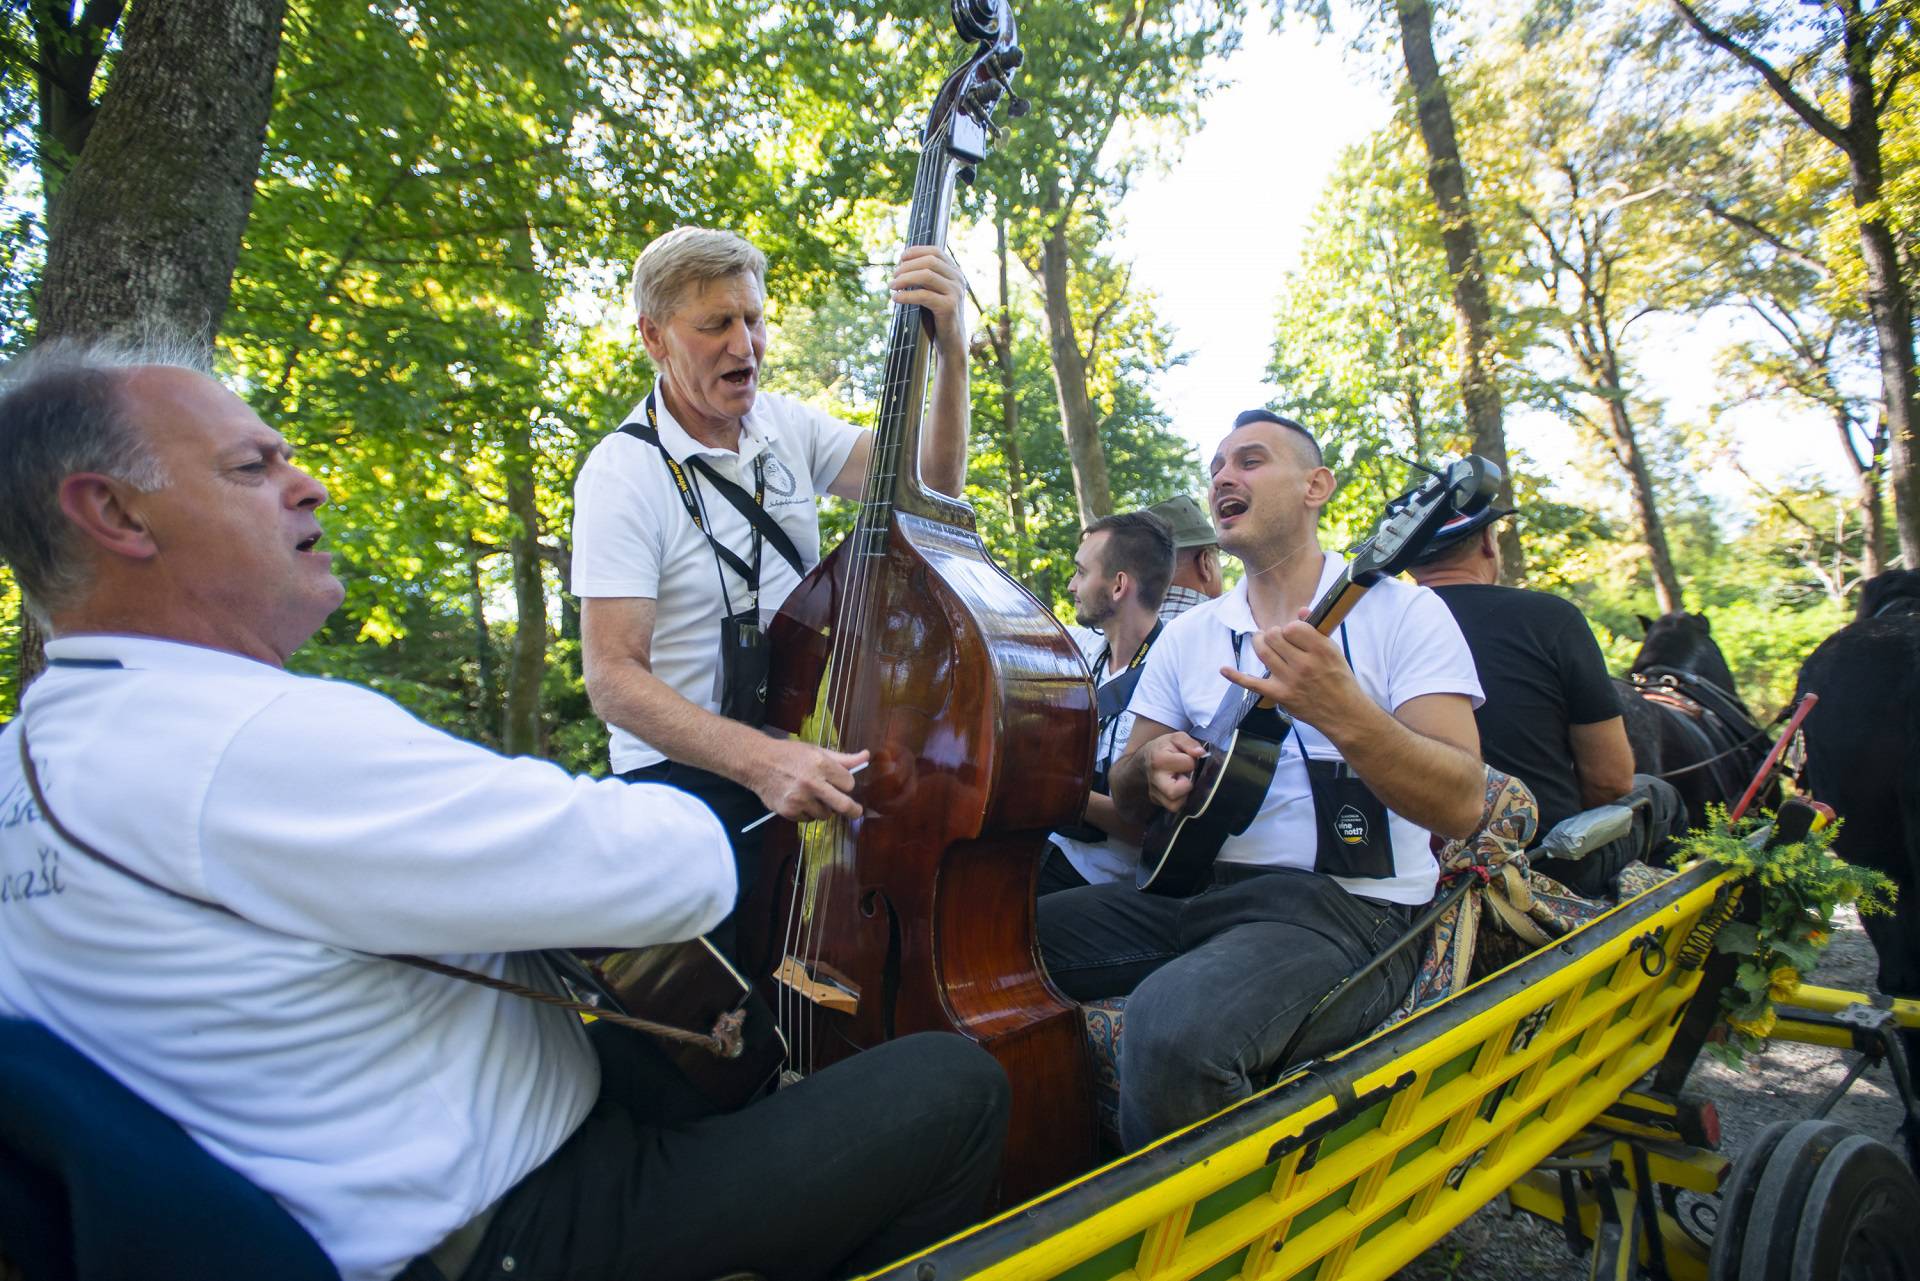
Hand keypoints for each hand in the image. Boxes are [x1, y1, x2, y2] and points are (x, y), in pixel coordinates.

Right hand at [751, 739, 869, 822]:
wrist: (758, 763)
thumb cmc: (789, 755)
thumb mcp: (817, 751)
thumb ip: (843, 759)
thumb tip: (866, 756)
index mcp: (821, 764)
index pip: (848, 783)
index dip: (846, 784)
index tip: (842, 784)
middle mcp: (811, 783)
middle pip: (843, 805)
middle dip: (853, 810)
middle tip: (855, 811)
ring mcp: (800, 799)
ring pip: (825, 814)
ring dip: (825, 809)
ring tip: (814, 797)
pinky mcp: (789, 811)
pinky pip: (808, 820)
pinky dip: (808, 814)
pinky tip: (801, 802)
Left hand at [890, 245, 966, 351]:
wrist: (951, 342)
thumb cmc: (937, 317)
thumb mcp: (933, 292)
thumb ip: (925, 278)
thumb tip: (901, 265)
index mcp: (955, 272)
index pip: (935, 251)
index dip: (916, 251)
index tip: (900, 258)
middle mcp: (958, 279)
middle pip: (929, 261)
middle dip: (907, 266)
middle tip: (893, 276)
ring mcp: (956, 292)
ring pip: (926, 275)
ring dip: (905, 278)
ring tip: (892, 286)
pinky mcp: (949, 307)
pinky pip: (924, 295)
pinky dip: (906, 295)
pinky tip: (896, 299)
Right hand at [1143, 731, 1206, 813]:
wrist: (1147, 757)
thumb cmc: (1165, 747)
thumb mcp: (1177, 738)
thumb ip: (1189, 743)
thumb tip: (1201, 753)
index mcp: (1159, 759)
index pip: (1188, 764)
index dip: (1191, 760)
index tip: (1186, 758)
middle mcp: (1154, 778)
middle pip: (1173, 792)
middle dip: (1187, 785)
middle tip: (1186, 776)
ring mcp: (1153, 791)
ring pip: (1174, 805)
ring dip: (1184, 795)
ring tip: (1182, 782)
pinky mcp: (1155, 800)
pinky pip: (1172, 807)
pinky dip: (1180, 800)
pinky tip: (1180, 788)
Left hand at [1221, 610, 1364, 731]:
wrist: (1344, 712)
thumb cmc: (1340, 679)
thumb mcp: (1334, 651)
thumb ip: (1316, 630)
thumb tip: (1300, 611)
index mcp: (1321, 650)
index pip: (1293, 627)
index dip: (1290, 628)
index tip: (1293, 634)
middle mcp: (1304, 664)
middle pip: (1275, 636)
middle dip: (1272, 633)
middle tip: (1276, 638)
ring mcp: (1290, 680)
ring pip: (1263, 652)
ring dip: (1258, 642)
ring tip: (1261, 641)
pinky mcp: (1280, 695)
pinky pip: (1252, 684)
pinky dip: (1236, 676)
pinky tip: (1224, 669)